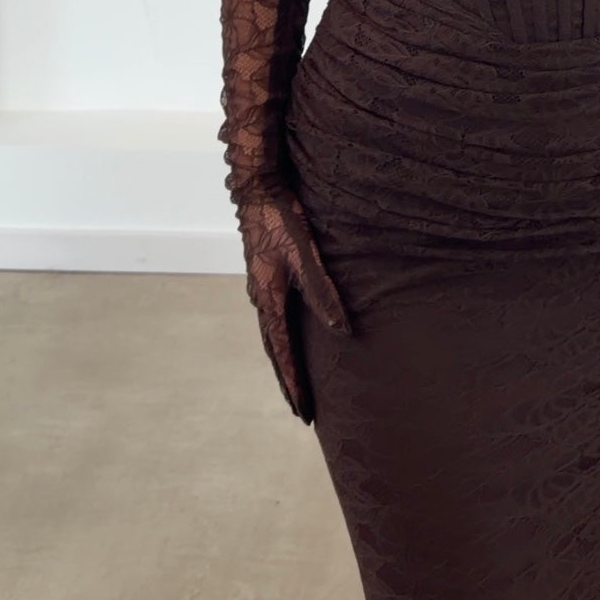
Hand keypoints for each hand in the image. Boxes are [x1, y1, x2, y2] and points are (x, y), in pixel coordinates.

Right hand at [237, 187, 352, 422]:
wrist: (256, 188)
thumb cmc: (280, 219)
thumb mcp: (305, 256)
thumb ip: (322, 293)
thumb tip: (342, 332)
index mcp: (268, 299)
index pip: (282, 352)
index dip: (293, 382)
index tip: (301, 411)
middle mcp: (260, 298)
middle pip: (274, 349)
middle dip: (287, 379)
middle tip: (299, 408)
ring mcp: (260, 286)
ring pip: (272, 333)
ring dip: (282, 359)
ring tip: (294, 379)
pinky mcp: (264, 273)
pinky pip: (272, 315)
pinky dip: (280, 336)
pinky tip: (288, 332)